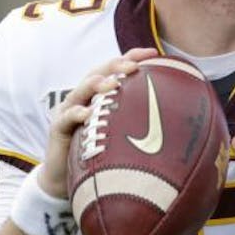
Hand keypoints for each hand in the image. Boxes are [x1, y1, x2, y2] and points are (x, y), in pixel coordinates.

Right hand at [40, 48, 159, 199]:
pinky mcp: (58, 129)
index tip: (152, 53)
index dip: (131, 57)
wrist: (66, 181)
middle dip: (115, 65)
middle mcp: (83, 99)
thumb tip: (177, 124)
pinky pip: (66, 118)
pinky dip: (76, 113)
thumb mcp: (120, 136)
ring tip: (113, 82)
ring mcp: (68, 112)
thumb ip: (139, 125)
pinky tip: (87, 113)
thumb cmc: (98, 155)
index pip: (114, 70)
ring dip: (96, 84)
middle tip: (133, 66)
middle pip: (97, 73)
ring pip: (80, 90)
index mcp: (99, 96)